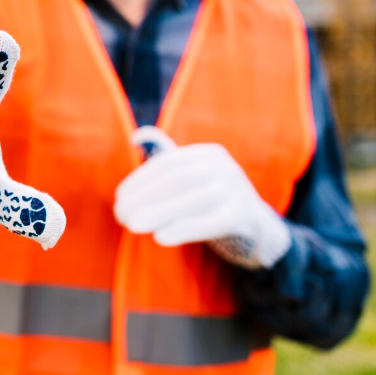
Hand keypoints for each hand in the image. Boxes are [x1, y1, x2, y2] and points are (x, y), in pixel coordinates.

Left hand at [114, 126, 291, 268]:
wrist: (256, 227)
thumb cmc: (212, 198)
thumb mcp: (192, 174)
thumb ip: (165, 156)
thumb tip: (135, 136)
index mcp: (208, 153)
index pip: (167, 164)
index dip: (139, 180)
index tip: (119, 197)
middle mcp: (225, 167)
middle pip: (178, 180)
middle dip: (144, 197)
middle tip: (120, 215)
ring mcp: (237, 191)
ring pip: (193, 200)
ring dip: (158, 213)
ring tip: (132, 226)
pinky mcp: (243, 217)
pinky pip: (211, 223)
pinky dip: (184, 229)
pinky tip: (160, 237)